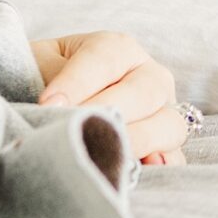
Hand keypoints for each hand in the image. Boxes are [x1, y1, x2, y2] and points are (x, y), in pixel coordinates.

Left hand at [33, 32, 187, 165]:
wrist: (58, 98)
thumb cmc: (47, 74)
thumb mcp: (42, 63)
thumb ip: (51, 76)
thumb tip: (58, 105)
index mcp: (118, 48)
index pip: (104, 59)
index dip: (76, 82)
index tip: (48, 104)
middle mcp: (149, 76)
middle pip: (143, 92)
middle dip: (108, 111)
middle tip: (77, 128)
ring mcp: (165, 111)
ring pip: (169, 126)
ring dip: (136, 140)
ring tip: (104, 150)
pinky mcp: (168, 146)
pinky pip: (175, 159)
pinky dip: (160, 166)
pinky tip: (136, 169)